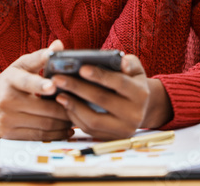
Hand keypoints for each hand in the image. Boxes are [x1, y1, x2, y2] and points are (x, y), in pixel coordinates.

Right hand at [0, 39, 72, 139]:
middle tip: (80, 105)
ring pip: (43, 124)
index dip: (40, 84)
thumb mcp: (17, 67)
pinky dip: (55, 134)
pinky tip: (65, 129)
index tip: (53, 85)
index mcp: (11, 80)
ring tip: (76, 117)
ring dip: (63, 123)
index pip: (26, 81)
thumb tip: (59, 45)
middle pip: (43, 109)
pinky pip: (38, 136)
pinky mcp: (10, 135)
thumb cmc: (3, 83)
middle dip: (64, 108)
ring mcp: (8, 120)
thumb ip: (39, 57)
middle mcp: (8, 101)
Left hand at [52, 54, 171, 139]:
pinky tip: (66, 105)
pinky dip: (75, 117)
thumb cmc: (132, 82)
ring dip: (73, 106)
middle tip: (58, 79)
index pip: (119, 83)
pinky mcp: (112, 138)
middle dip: (78, 88)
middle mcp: (134, 114)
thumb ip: (129, 62)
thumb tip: (121, 61)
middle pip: (102, 100)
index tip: (81, 68)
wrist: (141, 109)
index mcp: (141, 94)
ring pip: (94, 120)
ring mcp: (123, 130)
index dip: (100, 75)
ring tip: (59, 94)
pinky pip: (90, 130)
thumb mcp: (135, 70)